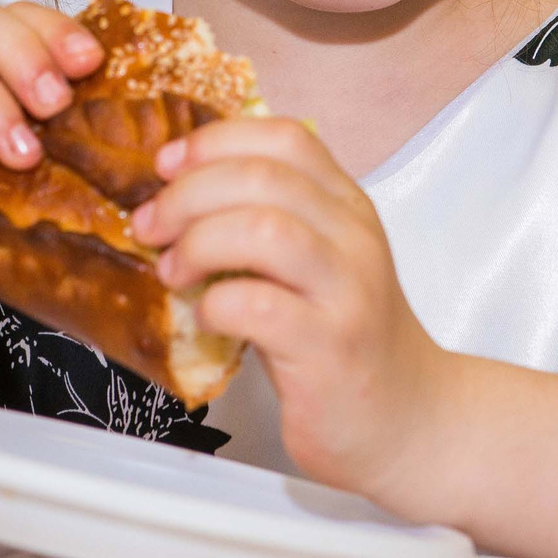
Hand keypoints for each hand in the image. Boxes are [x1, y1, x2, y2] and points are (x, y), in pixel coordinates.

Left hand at [130, 117, 451, 492]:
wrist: (406, 419)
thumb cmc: (343, 339)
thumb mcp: (317, 262)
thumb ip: (268, 220)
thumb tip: (175, 194)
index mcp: (346, 206)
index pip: (285, 138)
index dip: (215, 141)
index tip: (166, 166)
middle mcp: (353, 238)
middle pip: (263, 176)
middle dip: (188, 194)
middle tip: (150, 226)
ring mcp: (347, 291)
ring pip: (264, 230)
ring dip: (199, 243)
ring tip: (173, 271)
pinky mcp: (330, 347)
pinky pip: (259, 306)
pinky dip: (215, 304)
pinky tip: (206, 317)